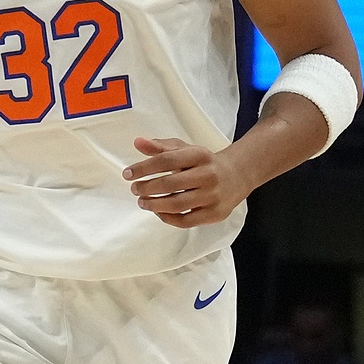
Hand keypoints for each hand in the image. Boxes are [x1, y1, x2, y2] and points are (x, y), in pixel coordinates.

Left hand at [123, 139, 243, 227]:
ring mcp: (212, 196)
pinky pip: (185, 221)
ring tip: (142, 202)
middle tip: (135, 189)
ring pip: (176, 204)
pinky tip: (158, 211)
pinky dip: (167, 218)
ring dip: (154, 205)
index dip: (143, 168)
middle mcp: (208, 174)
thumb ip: (160, 147)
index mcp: (200, 155)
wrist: (236, 176)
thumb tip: (138, 142)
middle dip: (146, 188)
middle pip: (170, 184)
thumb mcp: (185, 150)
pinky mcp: (214, 214)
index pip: (166, 160)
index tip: (128, 174)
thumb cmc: (204, 163)